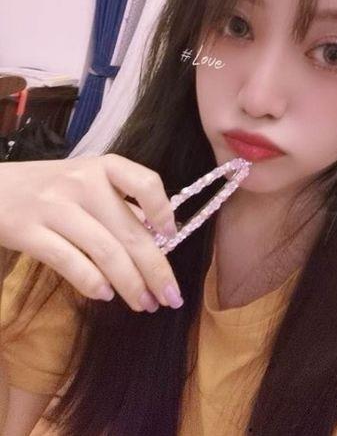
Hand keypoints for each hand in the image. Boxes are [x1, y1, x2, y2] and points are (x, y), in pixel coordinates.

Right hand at [0, 154, 182, 312]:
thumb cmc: (48, 187)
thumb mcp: (87, 182)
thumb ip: (121, 203)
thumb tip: (161, 232)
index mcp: (103, 168)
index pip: (146, 182)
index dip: (163, 212)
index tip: (171, 237)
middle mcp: (83, 183)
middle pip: (130, 231)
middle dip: (157, 270)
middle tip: (172, 297)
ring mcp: (55, 206)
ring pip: (105, 251)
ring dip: (131, 284)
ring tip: (145, 304)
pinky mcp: (28, 231)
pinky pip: (68, 261)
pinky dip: (92, 282)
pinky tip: (106, 295)